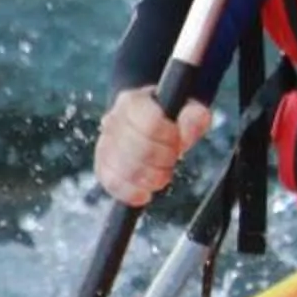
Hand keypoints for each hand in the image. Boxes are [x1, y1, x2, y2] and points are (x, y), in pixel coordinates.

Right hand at [93, 88, 213, 206]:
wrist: (150, 120)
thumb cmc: (171, 116)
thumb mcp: (189, 109)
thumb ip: (194, 118)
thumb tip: (186, 137)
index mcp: (133, 102)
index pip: (151, 124)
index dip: (170, 138)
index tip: (179, 140)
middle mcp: (113, 120)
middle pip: (139, 150)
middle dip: (164, 160)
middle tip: (173, 157)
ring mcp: (104, 143)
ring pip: (125, 169)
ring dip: (151, 178)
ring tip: (162, 173)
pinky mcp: (102, 165)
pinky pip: (111, 183)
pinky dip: (130, 192)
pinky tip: (145, 193)